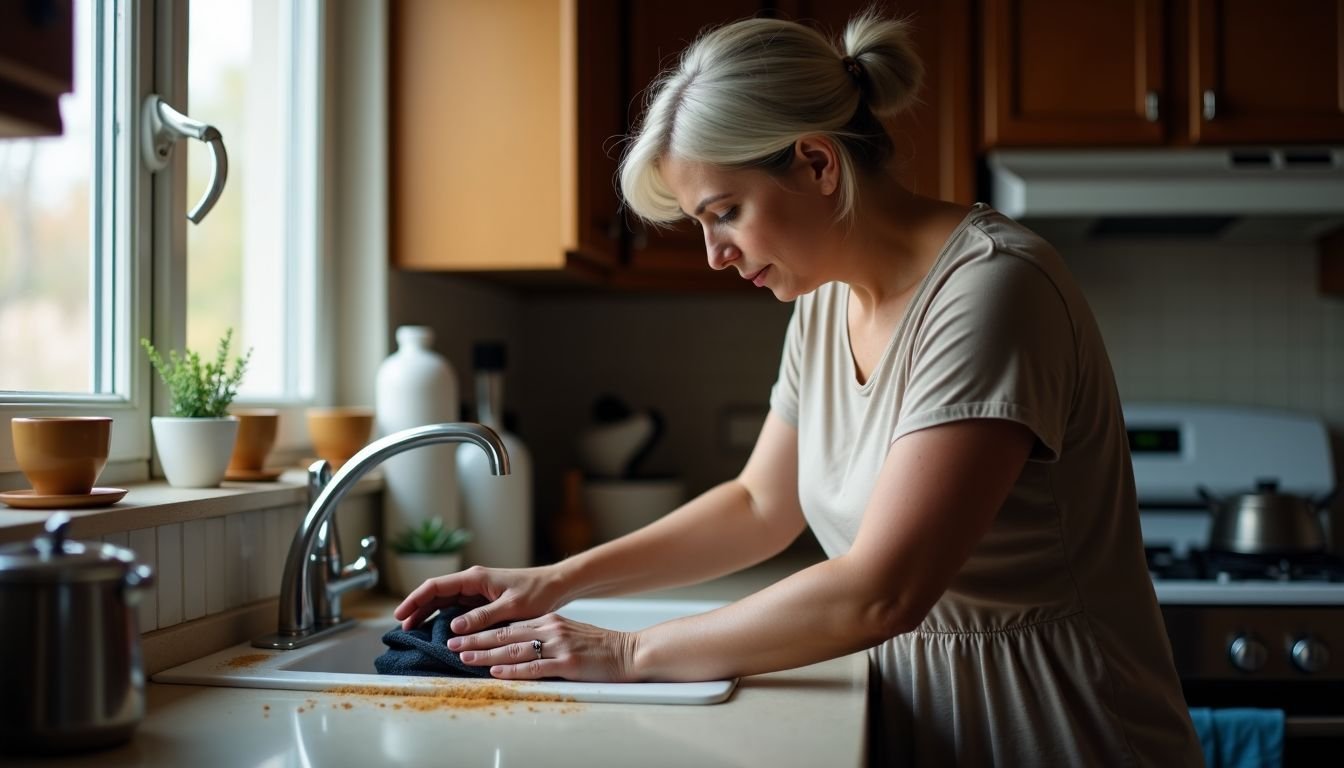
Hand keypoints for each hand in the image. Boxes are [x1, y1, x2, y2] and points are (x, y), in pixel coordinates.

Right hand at [393, 564, 568, 633]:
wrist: (555, 586)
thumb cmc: (537, 593)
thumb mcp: (511, 608)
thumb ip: (483, 617)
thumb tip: (454, 628)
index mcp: (475, 578)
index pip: (436, 586)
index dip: (415, 600)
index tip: (400, 615)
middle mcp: (472, 582)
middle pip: (435, 593)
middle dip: (416, 608)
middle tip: (402, 628)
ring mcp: (477, 590)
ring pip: (444, 601)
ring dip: (427, 613)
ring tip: (413, 630)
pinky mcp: (483, 600)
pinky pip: (456, 608)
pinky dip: (443, 617)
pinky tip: (437, 630)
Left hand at [450, 613, 638, 681]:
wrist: (628, 651)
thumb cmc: (600, 646)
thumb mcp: (569, 632)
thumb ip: (545, 635)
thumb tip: (518, 644)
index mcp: (549, 621)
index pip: (509, 626)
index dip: (483, 630)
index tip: (462, 633)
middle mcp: (550, 629)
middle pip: (505, 635)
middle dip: (475, 639)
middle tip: (452, 643)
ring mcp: (559, 645)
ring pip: (514, 650)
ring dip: (486, 655)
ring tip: (464, 656)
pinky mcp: (568, 662)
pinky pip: (534, 667)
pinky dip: (512, 670)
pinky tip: (496, 671)